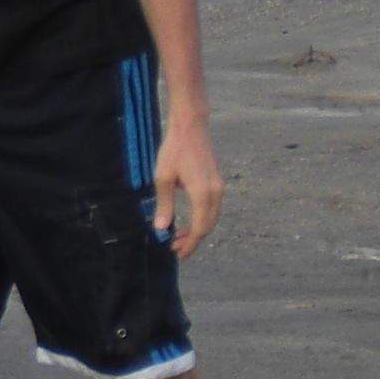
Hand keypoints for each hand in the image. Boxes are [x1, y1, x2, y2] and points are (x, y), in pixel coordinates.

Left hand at [152, 114, 224, 256]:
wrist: (191, 126)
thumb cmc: (174, 149)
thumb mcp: (163, 178)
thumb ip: (164, 205)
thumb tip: (161, 229)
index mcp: (202, 194)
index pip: (198, 228)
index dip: (189, 243)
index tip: (177, 252)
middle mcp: (215, 193)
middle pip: (207, 225)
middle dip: (192, 239)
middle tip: (174, 246)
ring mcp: (219, 187)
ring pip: (211, 217)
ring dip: (197, 229)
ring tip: (178, 235)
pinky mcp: (217, 181)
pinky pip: (212, 207)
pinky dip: (202, 218)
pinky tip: (188, 219)